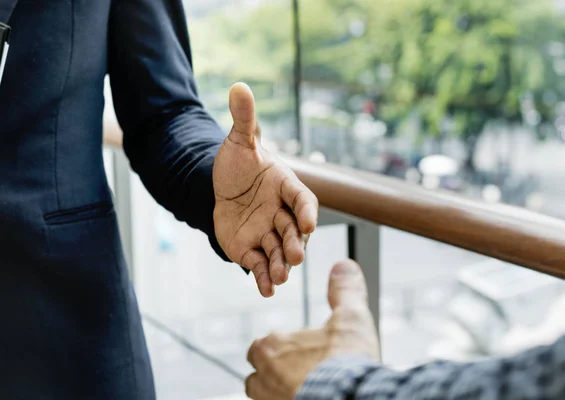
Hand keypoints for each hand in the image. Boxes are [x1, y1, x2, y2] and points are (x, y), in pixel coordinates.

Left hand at [213, 83, 318, 297]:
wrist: (220, 188)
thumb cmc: (237, 165)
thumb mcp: (239, 142)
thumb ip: (244, 120)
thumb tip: (239, 85)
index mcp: (286, 186)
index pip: (303, 199)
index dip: (307, 210)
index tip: (307, 221)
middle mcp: (282, 213)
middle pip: (294, 230)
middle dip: (295, 242)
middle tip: (296, 255)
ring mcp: (268, 233)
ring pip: (279, 252)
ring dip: (282, 265)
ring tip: (279, 277)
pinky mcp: (252, 250)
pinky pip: (261, 265)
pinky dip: (263, 279)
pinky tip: (265, 291)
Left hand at [245, 260, 380, 399]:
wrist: (353, 398)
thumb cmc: (347, 361)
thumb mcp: (350, 317)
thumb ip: (344, 290)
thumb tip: (343, 266)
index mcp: (273, 348)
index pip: (260, 347)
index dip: (278, 348)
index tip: (298, 351)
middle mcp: (264, 378)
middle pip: (256, 378)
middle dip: (273, 375)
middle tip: (299, 374)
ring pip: (263, 397)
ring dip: (276, 392)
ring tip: (300, 389)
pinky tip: (308, 398)